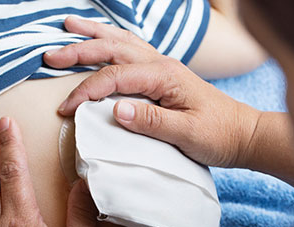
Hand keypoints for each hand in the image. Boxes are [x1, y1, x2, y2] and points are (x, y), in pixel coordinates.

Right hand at [44, 16, 260, 167]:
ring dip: (94, 34)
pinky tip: (104, 38)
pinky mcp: (164, 74)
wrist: (243, 134)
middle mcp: (162, 65)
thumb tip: (116, 110)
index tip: (66, 107)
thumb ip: (152, 122)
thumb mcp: (187, 134)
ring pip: (122, 42)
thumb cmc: (218, 135)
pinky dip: (113, 40)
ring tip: (68, 24)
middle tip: (49, 55)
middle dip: (79, 50)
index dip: (87, 90)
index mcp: (165, 76)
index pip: (115, 76)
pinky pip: (133, 49)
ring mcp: (163, 66)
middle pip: (113, 49)